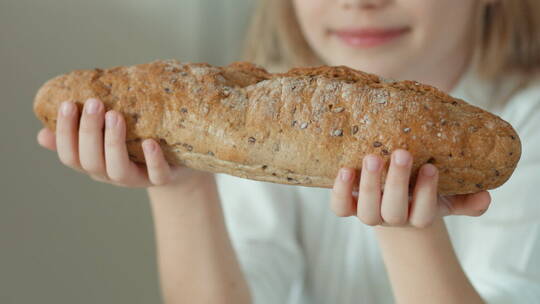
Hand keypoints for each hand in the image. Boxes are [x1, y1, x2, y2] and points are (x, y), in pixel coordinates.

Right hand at [37, 98, 211, 188]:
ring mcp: (137, 179)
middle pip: (91, 160)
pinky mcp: (163, 178)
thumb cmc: (136, 144)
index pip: (70, 154)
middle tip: (94, 103)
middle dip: (89, 131)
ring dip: (113, 142)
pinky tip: (150, 142)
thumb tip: (41, 134)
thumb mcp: (108, 136)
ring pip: (118, 170)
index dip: (65, 132)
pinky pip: (157, 175)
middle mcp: (110, 174)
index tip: (67, 103)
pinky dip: (153, 160)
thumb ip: (81, 132)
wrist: (177, 165)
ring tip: (115, 115)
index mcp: (94, 163)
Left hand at [330, 149, 490, 227]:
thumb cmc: (421, 188)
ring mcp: (368, 213)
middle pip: (393, 211)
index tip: (431, 167)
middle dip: (398, 183)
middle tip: (402, 153)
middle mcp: (392, 218)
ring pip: (366, 211)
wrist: (388, 193)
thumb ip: (467, 198)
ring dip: (368, 185)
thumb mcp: (447, 193)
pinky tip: (345, 169)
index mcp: (417, 216)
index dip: (426, 193)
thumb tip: (486, 196)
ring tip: (372, 157)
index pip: (423, 214)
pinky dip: (339, 191)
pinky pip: (340, 207)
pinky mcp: (346, 206)